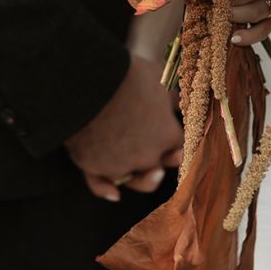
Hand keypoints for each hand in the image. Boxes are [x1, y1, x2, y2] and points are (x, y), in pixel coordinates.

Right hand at [65, 54, 183, 202]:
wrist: (85, 82)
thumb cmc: (127, 76)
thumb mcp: (159, 79)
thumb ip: (174, 97)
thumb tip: (185, 103)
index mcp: (167, 135)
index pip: (180, 145)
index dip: (177, 140)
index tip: (176, 137)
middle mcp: (146, 156)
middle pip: (159, 166)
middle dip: (163, 159)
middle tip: (168, 154)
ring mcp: (120, 164)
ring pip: (134, 180)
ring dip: (143, 179)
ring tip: (151, 174)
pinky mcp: (94, 166)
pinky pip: (101, 185)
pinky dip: (106, 189)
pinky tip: (115, 193)